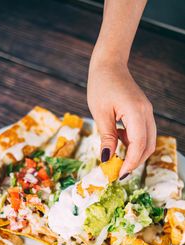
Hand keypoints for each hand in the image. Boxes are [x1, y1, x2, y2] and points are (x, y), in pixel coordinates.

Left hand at [87, 60, 155, 178]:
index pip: (139, 145)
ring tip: (117, 157)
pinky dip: (132, 142)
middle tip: (119, 171)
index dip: (130, 163)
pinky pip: (142, 133)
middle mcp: (146, 113)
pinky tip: (118, 139)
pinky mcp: (143, 112)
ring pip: (147, 141)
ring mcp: (147, 112)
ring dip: (134, 153)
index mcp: (136, 112)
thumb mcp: (100, 114)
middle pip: (148, 146)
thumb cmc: (101, 85)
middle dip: (134, 161)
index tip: (120, 175)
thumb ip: (107, 137)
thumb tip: (107, 159)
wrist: (109, 65)